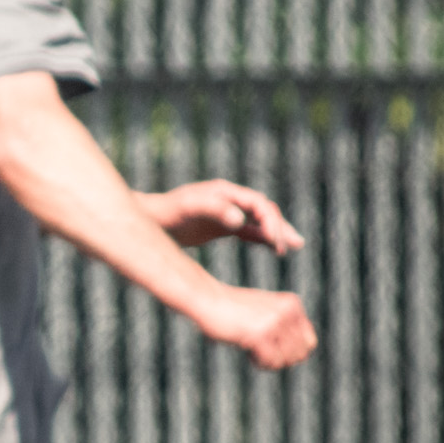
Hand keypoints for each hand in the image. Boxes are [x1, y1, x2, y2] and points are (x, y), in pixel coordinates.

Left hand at [142, 180, 303, 254]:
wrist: (150, 219)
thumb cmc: (167, 212)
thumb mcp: (189, 208)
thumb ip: (214, 210)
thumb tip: (240, 220)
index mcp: (225, 192)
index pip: (258, 204)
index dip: (271, 221)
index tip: (276, 241)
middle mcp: (230, 200)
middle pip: (264, 211)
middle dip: (280, 227)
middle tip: (292, 246)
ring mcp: (227, 212)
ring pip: (259, 222)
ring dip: (276, 233)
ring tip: (293, 247)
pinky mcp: (222, 225)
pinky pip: (249, 231)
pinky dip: (262, 238)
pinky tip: (273, 249)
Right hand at [198, 283, 317, 370]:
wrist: (207, 299)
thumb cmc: (233, 310)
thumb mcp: (265, 313)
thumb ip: (287, 328)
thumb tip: (305, 354)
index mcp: (292, 304)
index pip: (308, 342)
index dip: (290, 350)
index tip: (271, 345)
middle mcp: (287, 312)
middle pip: (300, 354)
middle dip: (281, 358)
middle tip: (262, 350)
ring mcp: (274, 323)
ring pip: (286, 360)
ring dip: (270, 362)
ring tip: (254, 351)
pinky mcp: (260, 334)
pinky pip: (271, 362)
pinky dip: (260, 363)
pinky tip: (248, 353)